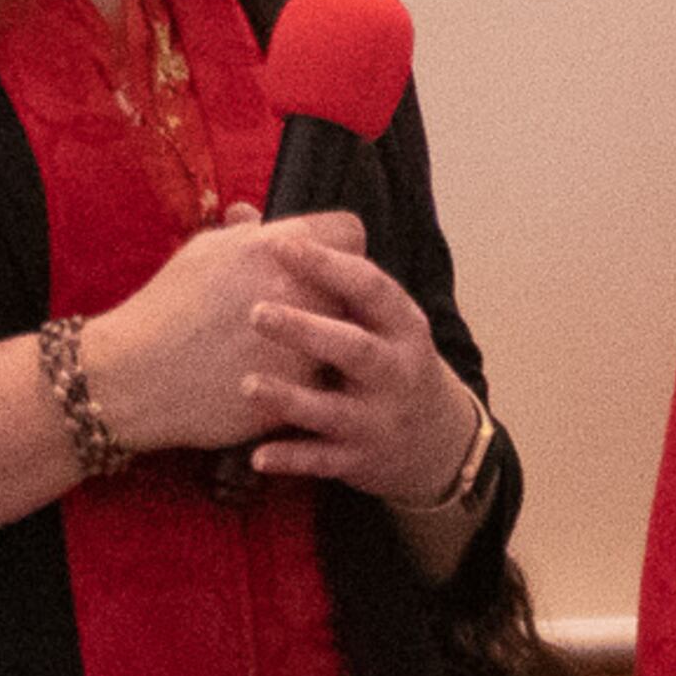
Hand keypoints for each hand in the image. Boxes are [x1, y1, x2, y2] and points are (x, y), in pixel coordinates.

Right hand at [81, 208, 370, 455]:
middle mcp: (299, 289)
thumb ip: (242, 233)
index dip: (339, 248)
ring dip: (330, 339)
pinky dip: (309, 381)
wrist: (132, 376)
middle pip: (358, 283)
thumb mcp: (201, 253)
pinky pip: (325, 379)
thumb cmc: (165, 308)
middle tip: (313, 309)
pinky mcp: (299, 391)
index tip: (324, 265)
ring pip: (348, 335)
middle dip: (339, 293)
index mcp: (277, 246)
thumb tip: (254, 213)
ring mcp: (303, 343)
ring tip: (296, 348)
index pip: (350, 232)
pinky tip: (280, 381)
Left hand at [228, 236, 484, 505]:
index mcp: (400, 324)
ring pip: (336, 410)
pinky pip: (324, 461)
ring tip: (248, 384)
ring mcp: (379, 418)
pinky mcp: (361, 460)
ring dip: (291, 398)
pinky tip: (258, 455)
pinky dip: (292, 459)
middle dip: (307, 330)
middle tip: (256, 312)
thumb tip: (242, 214)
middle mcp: (396, 370)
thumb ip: (316, 270)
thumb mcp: (371, 316)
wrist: (433, 440)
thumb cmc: (385, 358)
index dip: (329, 264)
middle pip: (354, 347)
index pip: (370, 287)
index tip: (282, 244)